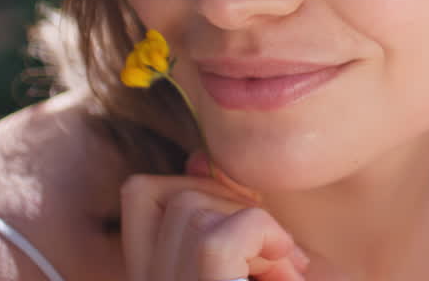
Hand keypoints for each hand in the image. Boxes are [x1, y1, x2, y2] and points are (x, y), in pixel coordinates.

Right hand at [120, 153, 309, 280]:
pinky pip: (220, 238)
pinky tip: (287, 274)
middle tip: (278, 260)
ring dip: (257, 229)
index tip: (251, 212)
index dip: (199, 178)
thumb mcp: (267, 262)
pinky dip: (265, 240)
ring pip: (193, 211)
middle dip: (237, 207)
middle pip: (174, 195)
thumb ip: (232, 218)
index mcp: (159, 280)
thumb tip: (199, 160)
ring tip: (282, 276)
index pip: (141, 196)